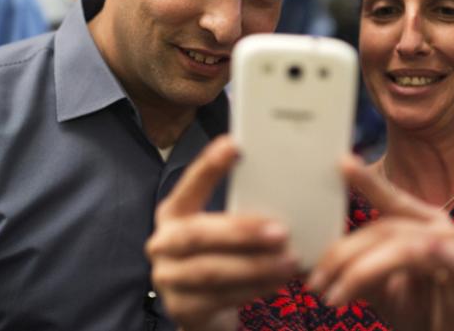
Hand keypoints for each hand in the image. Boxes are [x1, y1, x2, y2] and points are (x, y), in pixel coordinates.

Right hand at [146, 135, 300, 330]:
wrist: (203, 308)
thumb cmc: (221, 256)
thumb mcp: (223, 230)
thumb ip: (241, 210)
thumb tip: (286, 185)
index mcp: (173, 213)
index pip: (189, 186)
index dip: (209, 166)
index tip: (234, 145)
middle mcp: (163, 243)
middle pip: (197, 235)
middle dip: (241, 232)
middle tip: (281, 231)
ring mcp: (168, 278)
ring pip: (212, 271)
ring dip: (255, 266)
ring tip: (290, 260)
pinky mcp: (182, 308)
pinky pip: (221, 298)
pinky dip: (254, 289)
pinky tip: (278, 281)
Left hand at [306, 155, 453, 330]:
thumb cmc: (421, 314)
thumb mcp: (379, 287)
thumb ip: (356, 268)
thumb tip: (315, 261)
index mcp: (424, 225)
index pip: (391, 200)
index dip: (368, 181)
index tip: (341, 162)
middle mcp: (444, 231)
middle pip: (384, 229)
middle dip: (343, 255)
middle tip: (314, 281)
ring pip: (402, 245)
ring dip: (361, 270)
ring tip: (333, 295)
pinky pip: (446, 261)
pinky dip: (426, 256)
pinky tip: (407, 259)